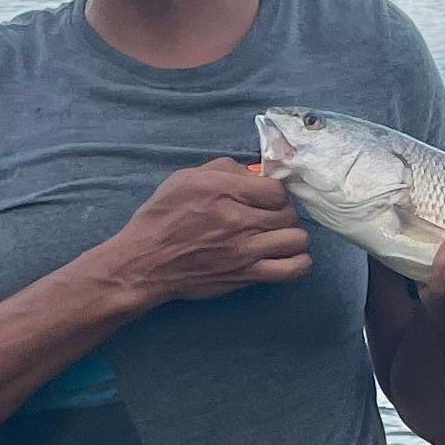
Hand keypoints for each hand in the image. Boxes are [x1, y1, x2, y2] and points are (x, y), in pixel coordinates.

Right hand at [109, 156, 315, 306]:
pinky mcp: (247, 275)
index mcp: (224, 191)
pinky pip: (292, 269)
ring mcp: (246, 251)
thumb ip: (225, 169)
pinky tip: (286, 256)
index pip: (277, 189)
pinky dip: (298, 262)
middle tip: (269, 218)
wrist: (146, 262)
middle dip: (283, 213)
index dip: (274, 192)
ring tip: (278, 237)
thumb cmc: (163, 217)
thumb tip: (257, 174)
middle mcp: (239, 220)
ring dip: (292, 236)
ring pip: (297, 239)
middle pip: (290, 214)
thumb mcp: (186, 178)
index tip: (264, 198)